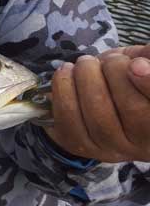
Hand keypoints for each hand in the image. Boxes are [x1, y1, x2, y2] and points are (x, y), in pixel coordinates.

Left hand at [43, 44, 149, 162]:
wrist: (95, 98)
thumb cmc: (127, 78)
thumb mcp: (144, 63)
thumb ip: (148, 58)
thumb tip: (148, 56)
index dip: (148, 84)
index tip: (136, 65)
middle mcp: (143, 144)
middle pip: (133, 109)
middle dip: (115, 73)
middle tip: (109, 60)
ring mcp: (111, 149)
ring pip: (98, 115)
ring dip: (87, 78)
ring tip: (86, 64)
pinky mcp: (80, 145)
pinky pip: (68, 118)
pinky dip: (63, 88)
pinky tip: (66, 73)